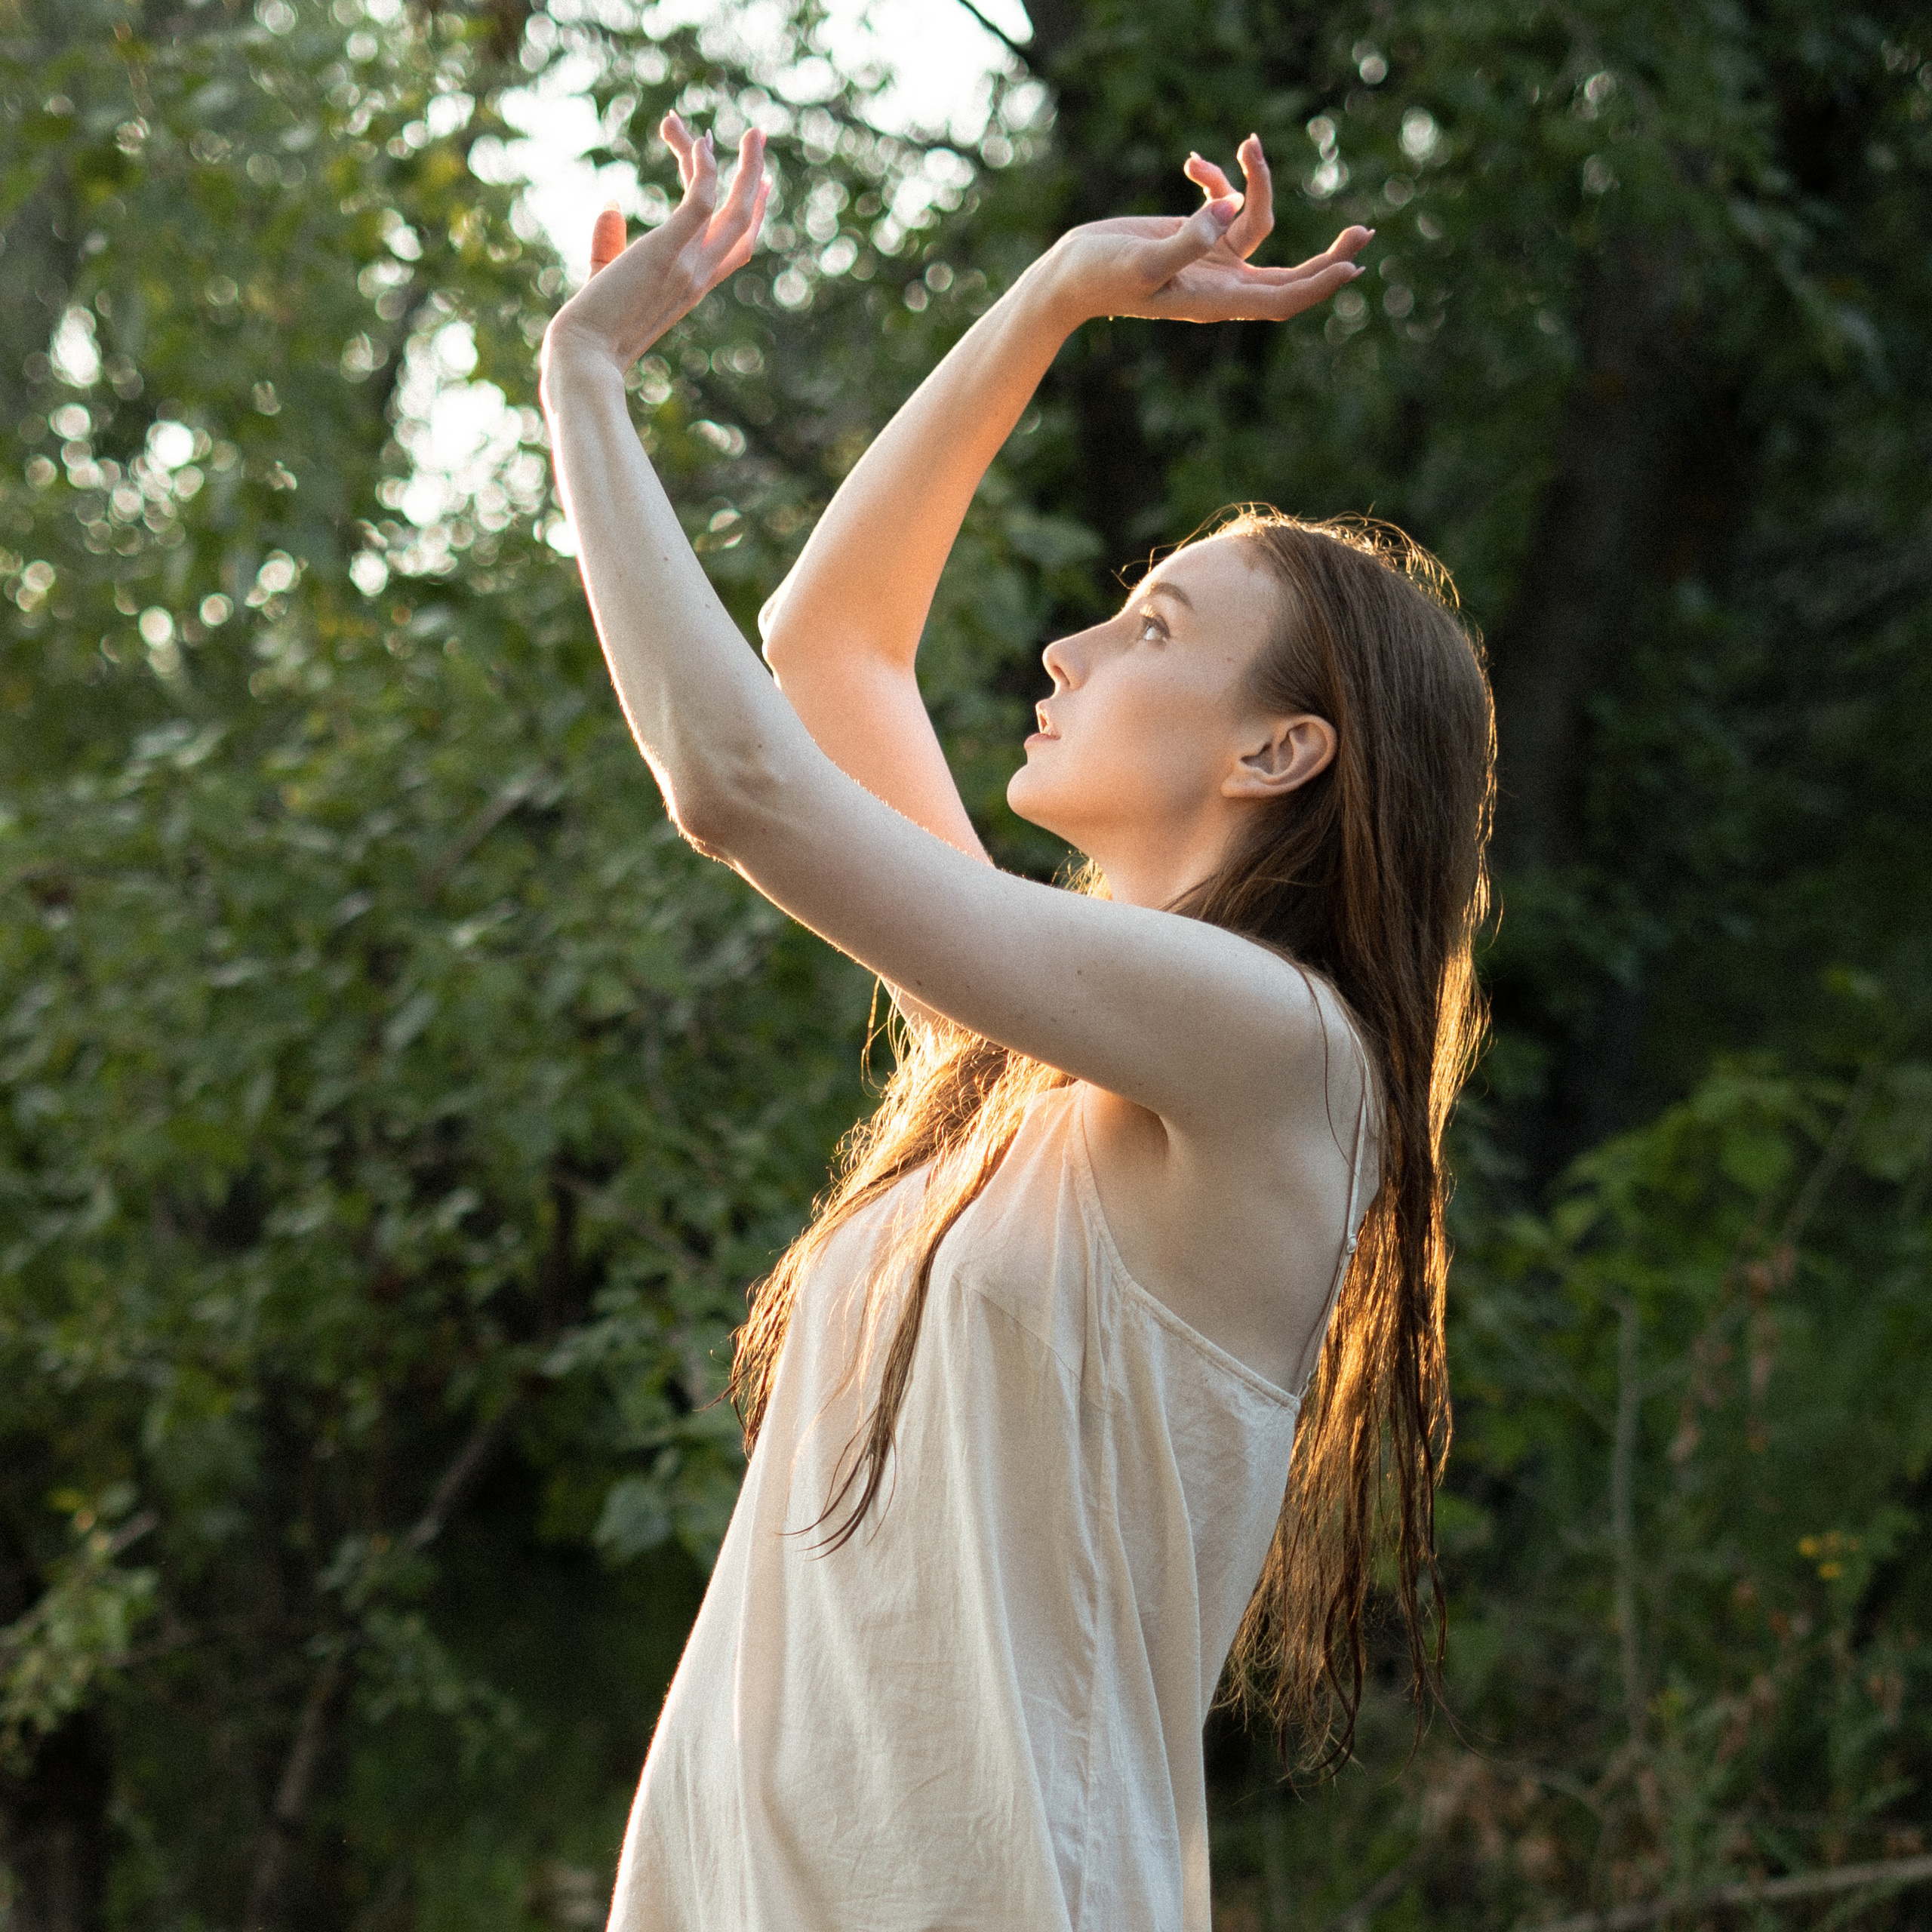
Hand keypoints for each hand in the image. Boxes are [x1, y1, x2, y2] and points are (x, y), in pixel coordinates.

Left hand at [543, 113, 770, 377]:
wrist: (584, 355)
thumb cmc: (590, 327)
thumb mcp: (603, 278)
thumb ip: (609, 244)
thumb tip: (610, 204)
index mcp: (691, 286)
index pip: (734, 247)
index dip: (749, 210)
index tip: (753, 178)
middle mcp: (698, 277)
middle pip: (744, 224)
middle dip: (754, 178)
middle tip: (757, 136)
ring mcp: (688, 266)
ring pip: (735, 210)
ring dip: (745, 166)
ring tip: (753, 131)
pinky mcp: (667, 251)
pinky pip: (701, 202)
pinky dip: (704, 169)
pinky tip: (698, 141)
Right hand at [1041, 134, 1370, 325]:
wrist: (1070, 273)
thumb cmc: (1101, 275)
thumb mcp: (1143, 260)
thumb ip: (1187, 239)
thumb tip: (1228, 210)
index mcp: (1216, 301)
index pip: (1280, 299)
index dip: (1318, 285)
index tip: (1351, 266)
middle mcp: (1223, 285)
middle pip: (1289, 274)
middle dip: (1328, 254)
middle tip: (1365, 231)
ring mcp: (1213, 261)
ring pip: (1258, 222)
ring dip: (1257, 181)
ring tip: (1246, 143)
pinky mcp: (1199, 236)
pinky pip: (1226, 204)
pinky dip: (1219, 179)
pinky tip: (1194, 161)